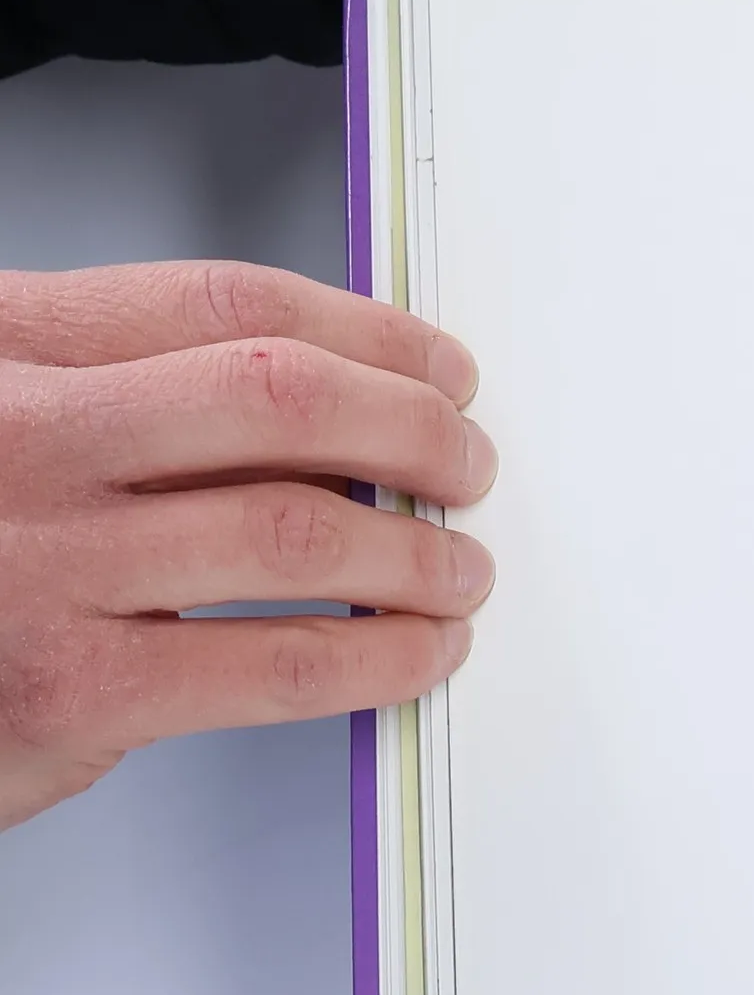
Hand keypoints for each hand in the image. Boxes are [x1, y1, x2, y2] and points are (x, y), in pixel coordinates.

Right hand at [0, 262, 496, 830]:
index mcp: (8, 347)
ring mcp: (43, 560)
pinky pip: (278, 663)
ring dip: (416, 554)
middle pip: (280, 397)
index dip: (368, 334)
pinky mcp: (72, 688)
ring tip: (458, 570)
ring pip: (297, 529)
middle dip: (413, 430)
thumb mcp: (14, 429)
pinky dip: (380, 658)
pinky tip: (417, 651)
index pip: (226, 306)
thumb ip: (140, 407)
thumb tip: (342, 420)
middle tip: (467, 467)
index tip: (440, 369)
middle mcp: (20, 434)